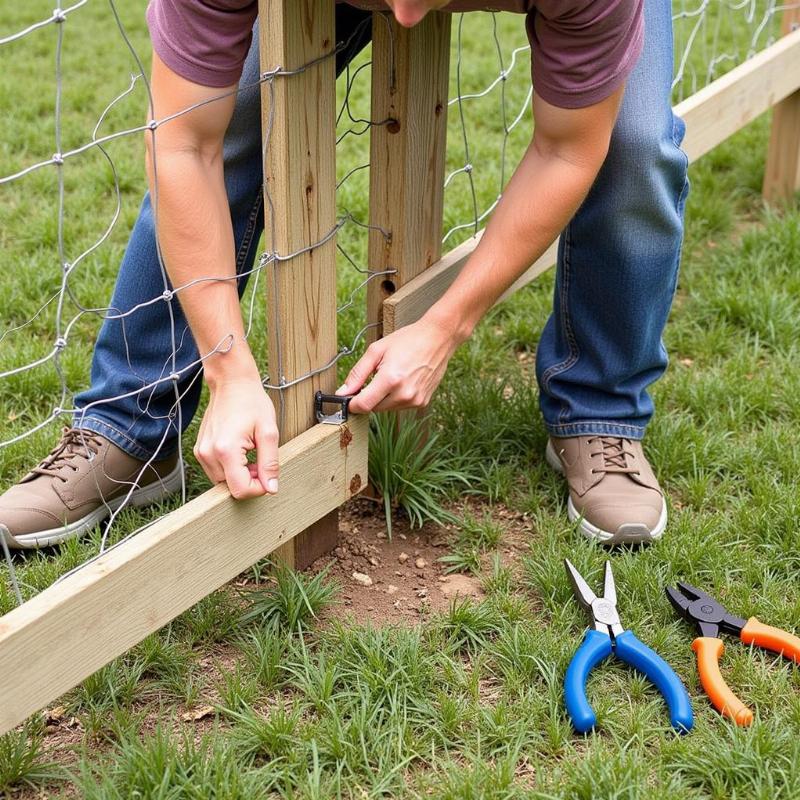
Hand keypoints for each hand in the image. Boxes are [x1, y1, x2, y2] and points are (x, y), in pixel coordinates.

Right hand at [193, 372, 279, 499]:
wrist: (231, 382)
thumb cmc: (251, 402)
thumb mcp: (269, 432)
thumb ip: (270, 463)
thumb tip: (271, 488)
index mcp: (226, 450)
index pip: (241, 490)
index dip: (259, 488)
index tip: (267, 472)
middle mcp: (208, 454)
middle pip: (231, 488)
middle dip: (250, 480)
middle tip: (260, 458)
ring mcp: (201, 452)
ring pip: (223, 482)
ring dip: (240, 474)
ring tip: (250, 451)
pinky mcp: (200, 450)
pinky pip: (217, 471)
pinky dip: (230, 467)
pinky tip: (240, 450)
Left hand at [338, 316, 460, 412]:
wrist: (438, 338)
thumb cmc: (408, 340)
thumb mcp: (376, 350)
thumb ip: (357, 373)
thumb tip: (342, 392)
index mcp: (391, 379)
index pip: (363, 406)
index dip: (351, 403)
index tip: (348, 396)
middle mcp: (404, 394)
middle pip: (373, 408)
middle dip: (368, 397)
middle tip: (374, 377)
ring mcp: (415, 400)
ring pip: (386, 409)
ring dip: (382, 398)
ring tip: (391, 376)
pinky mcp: (422, 402)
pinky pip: (399, 406)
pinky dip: (395, 397)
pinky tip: (402, 380)